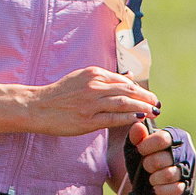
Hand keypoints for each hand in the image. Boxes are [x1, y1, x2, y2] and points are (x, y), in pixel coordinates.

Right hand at [25, 67, 156, 136]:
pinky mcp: (88, 120)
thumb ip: (106, 78)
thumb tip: (129, 76)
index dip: (140, 89)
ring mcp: (92, 103)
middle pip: (128, 91)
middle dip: (146, 98)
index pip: (124, 81)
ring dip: (143, 108)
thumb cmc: (60, 93)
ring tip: (154, 112)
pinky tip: (139, 119)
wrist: (38, 106)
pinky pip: (114, 118)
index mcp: (94, 74)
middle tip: (157, 104)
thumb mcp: (83, 78)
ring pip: (124, 104)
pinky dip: (129, 118)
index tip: (149, 96)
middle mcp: (95, 86)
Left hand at [124, 121, 188, 194]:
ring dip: (154, 178)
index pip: (162, 139)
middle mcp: (187, 151)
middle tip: (146, 166)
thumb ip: (136, 136)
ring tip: (150, 177)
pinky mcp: (188, 187)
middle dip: (148, 164)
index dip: (146, 146)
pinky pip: (175, 189)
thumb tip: (138, 126)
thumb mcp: (138, 145)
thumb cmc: (144, 157)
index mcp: (176, 136)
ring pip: (168, 175)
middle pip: (163, 159)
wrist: (147, 179)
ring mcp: (189, 170)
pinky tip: (155, 188)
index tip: (139, 150)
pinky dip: (161, 190)